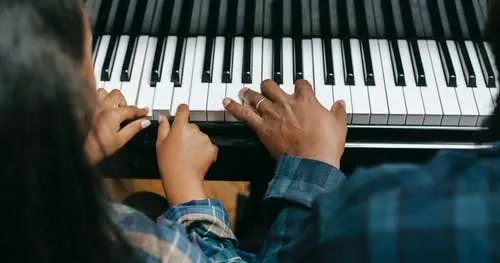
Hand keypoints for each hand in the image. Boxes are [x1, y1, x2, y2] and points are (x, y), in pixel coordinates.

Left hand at [85, 89, 149, 163]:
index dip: (140, 111)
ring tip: (113, 107)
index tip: (144, 111)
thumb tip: (144, 122)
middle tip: (126, 112)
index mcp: (113, 114)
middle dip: (124, 102)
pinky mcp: (85, 108)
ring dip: (110, 98)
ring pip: (104, 92)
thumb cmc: (97, 148)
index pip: (131, 109)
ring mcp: (92, 106)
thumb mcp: (120, 140)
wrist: (80, 150)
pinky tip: (101, 108)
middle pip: (118, 95)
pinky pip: (93, 97)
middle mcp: (102, 107)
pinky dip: (99, 100)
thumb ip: (133, 129)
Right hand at [156, 104, 217, 205]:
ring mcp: (205, 139)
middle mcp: (194, 130)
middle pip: (192, 126)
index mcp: (180, 127)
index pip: (183, 110)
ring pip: (200, 136)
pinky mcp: (213, 148)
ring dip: (196, 142)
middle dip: (187, 133)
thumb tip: (163, 117)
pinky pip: (209, 146)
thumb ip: (163, 128)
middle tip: (180, 146)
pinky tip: (196, 159)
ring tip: (188, 155)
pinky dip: (204, 151)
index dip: (182, 110)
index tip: (182, 112)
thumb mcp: (160, 144)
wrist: (182, 179)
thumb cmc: (169, 164)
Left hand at [223, 79, 346, 167]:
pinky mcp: (262, 128)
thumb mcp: (339, 126)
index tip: (299, 88)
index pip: (300, 84)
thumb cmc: (326, 146)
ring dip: (249, 93)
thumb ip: (338, 112)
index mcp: (306, 100)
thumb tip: (340, 104)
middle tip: (266, 87)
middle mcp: (287, 103)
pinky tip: (227, 101)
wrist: (312, 162)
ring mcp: (273, 114)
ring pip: (256, 97)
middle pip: (272, 86)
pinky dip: (234, 107)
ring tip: (244, 90)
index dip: (299, 85)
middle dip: (268, 86)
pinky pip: (244, 114)